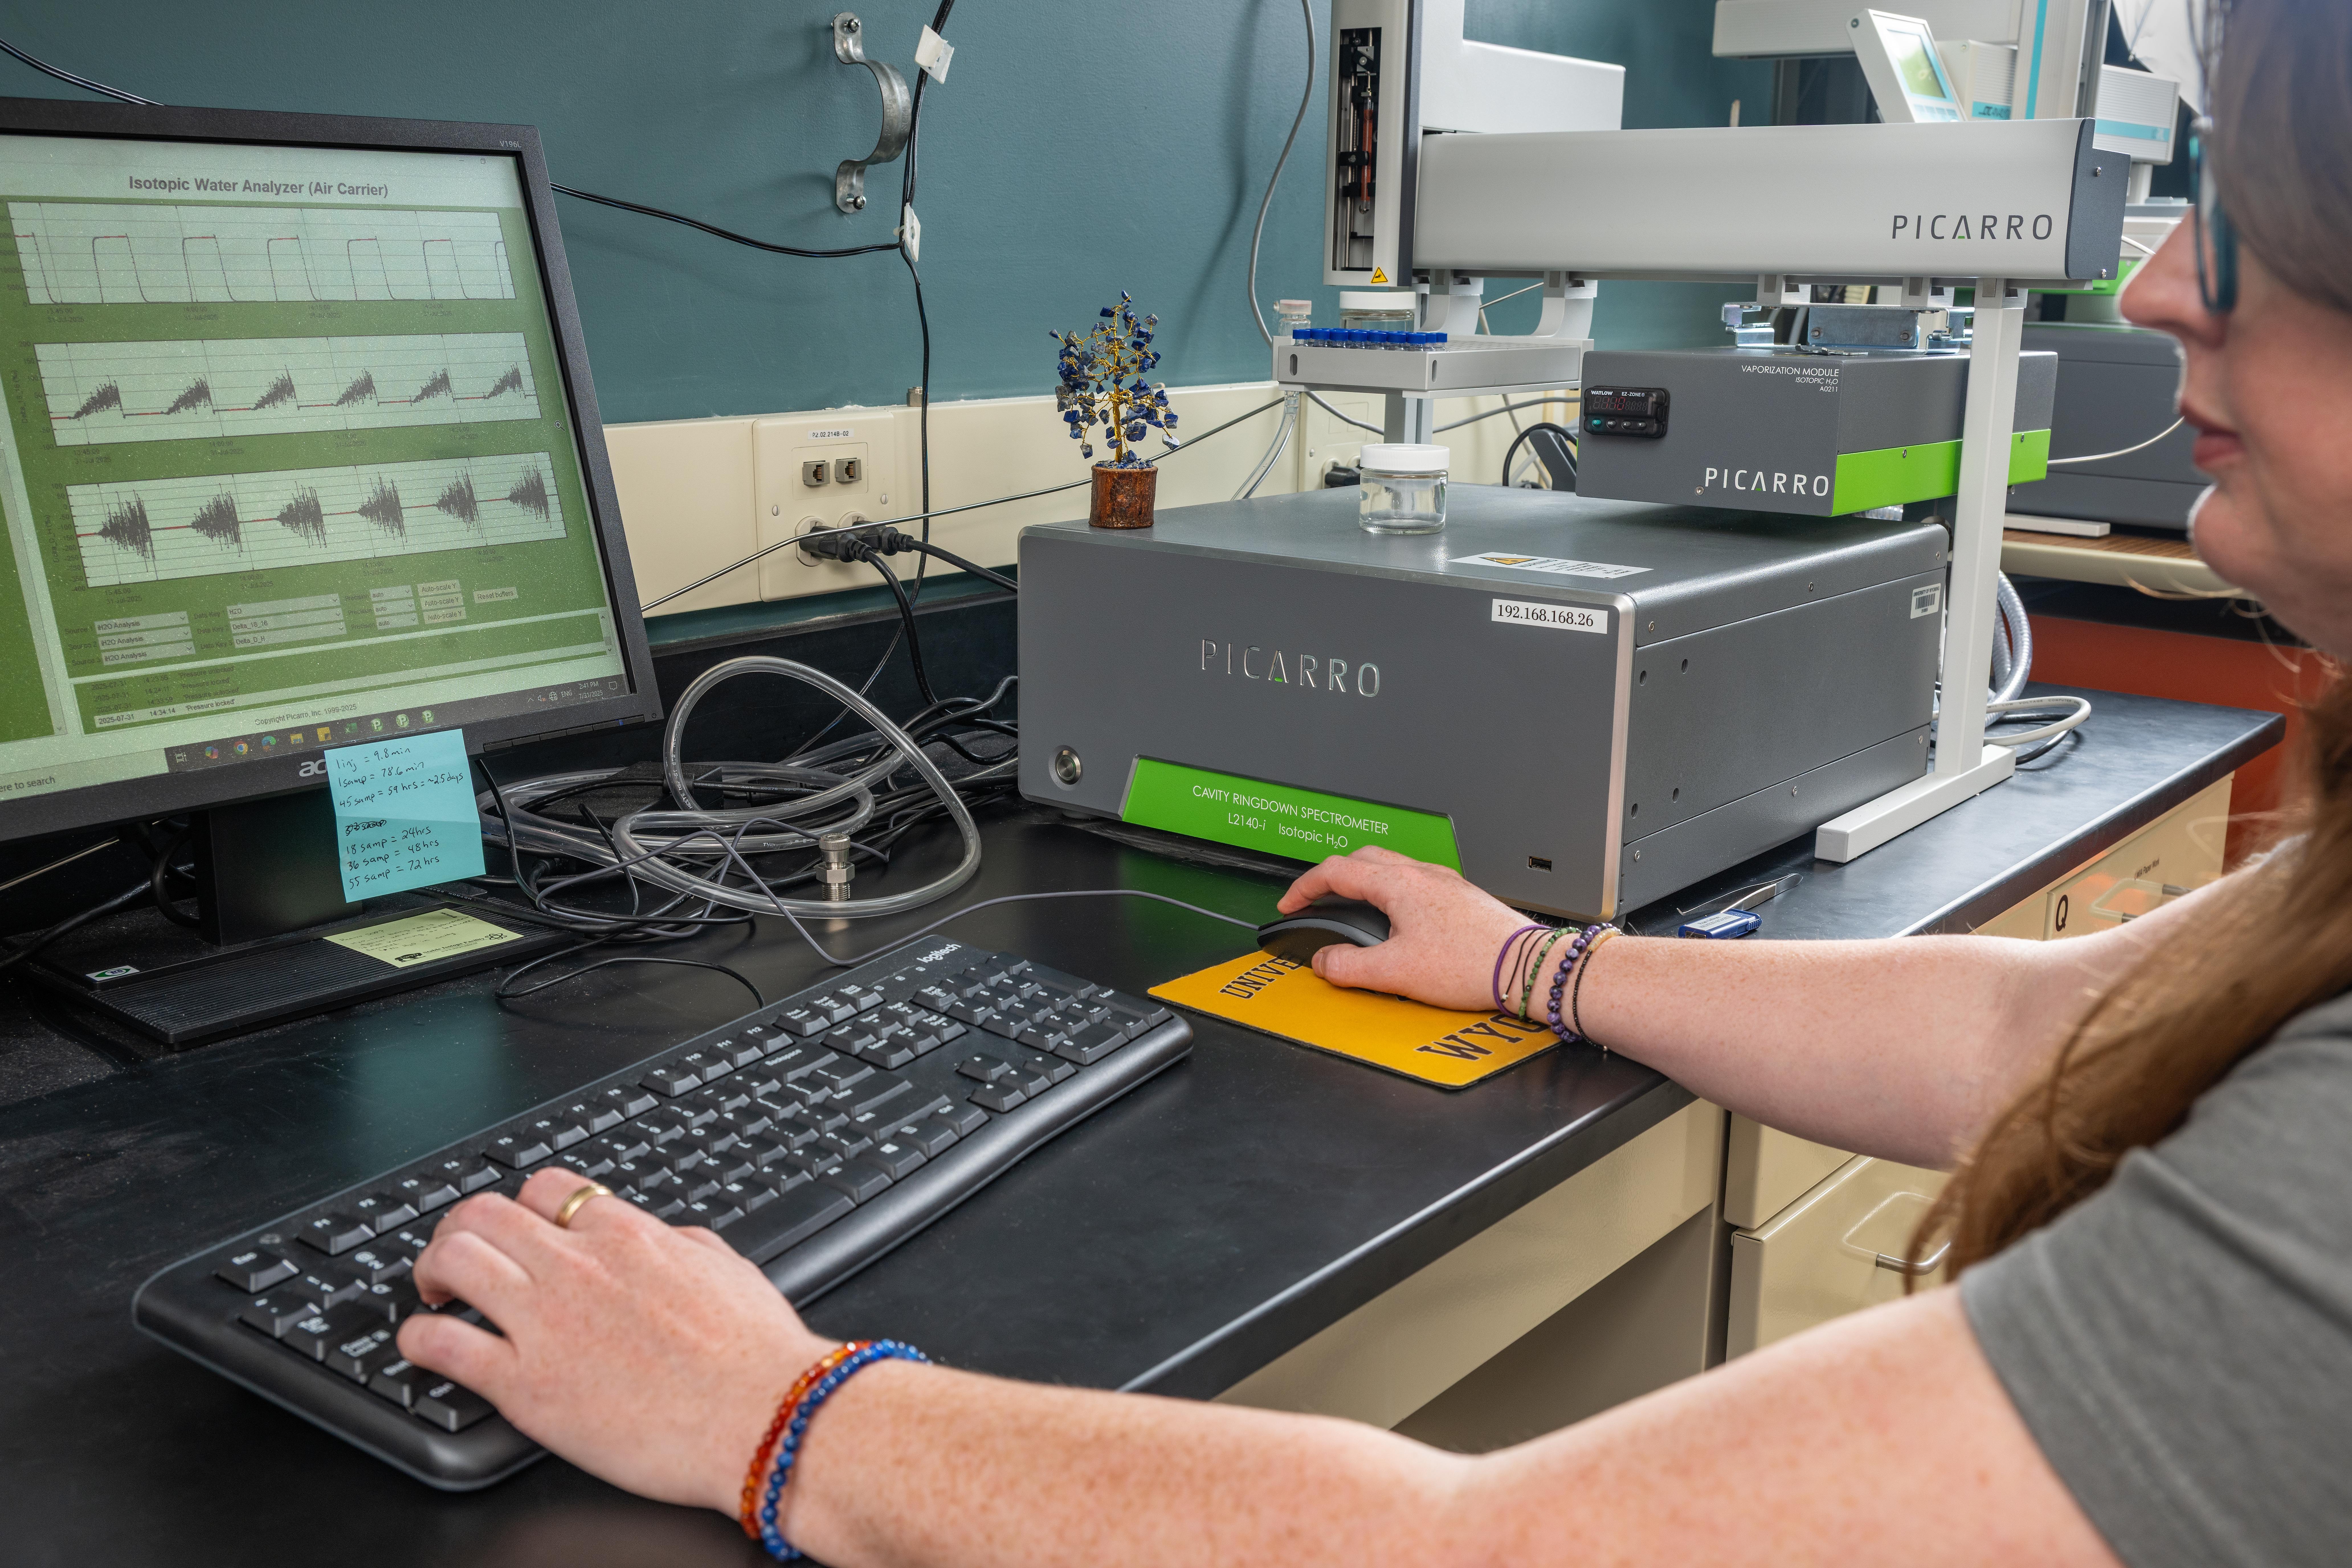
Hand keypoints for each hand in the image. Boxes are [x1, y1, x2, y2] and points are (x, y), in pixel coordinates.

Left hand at [396, 1168, 833, 1513]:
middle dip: (458, 1230)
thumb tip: (662, 1237)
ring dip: (431, 1272)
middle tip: (459, 1258)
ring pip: (452, 1260)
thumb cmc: (755, 1353)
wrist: (761, 1416)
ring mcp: (545, 1322)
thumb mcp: (725, 1267)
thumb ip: (681, 1243)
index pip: (544, 1187)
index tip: (515, 1230)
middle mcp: (576, 1266)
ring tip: (436, 1294)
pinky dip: (419, 1339)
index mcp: (626, 1235)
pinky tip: (424, 1346)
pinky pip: (441, 1344)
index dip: (519, 1206)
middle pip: (482, 1213)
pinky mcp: (524, 1385)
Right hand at [1276, 846, 1530, 1008]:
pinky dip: (1392, 893)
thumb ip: (1349, 967)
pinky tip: (1398, 921)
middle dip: (1332, 877)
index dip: (1304, 887)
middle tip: (1317, 900)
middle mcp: (1422, 874)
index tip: (1291, 903)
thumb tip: (1326, 962)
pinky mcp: (1461, 897)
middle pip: (1363, 859)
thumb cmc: (1471, 963)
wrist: (1524, 967)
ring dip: (1364, 882)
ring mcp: (1444, 882)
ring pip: (1391, 868)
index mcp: (1398, 884)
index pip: (1335, 870)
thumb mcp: (1395, 972)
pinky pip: (1415, 883)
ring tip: (1353, 910)